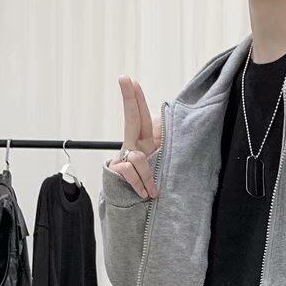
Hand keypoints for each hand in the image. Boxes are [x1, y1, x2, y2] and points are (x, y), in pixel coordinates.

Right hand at [109, 76, 160, 198]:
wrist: (134, 206)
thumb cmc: (150, 184)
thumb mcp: (160, 166)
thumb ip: (163, 149)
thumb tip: (168, 128)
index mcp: (144, 142)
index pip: (140, 117)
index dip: (135, 99)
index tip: (130, 80)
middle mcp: (133, 145)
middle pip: (131, 119)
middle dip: (129, 99)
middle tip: (124, 79)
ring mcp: (124, 157)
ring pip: (139, 158)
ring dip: (148, 177)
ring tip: (153, 192)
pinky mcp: (116, 170)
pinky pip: (131, 173)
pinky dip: (141, 185)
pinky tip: (144, 194)